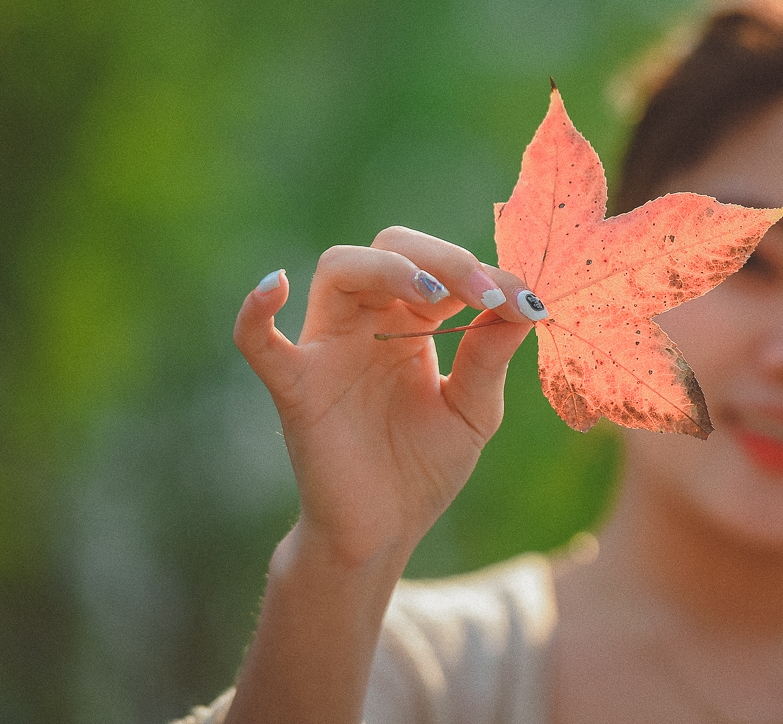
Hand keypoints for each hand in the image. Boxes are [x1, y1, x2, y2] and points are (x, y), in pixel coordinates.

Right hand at [233, 226, 536, 569]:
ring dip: (388, 269)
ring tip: (433, 293)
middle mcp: (367, 323)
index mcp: (411, 323)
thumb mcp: (474, 410)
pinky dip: (255, 312)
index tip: (527, 301)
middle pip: (390, 249)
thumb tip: (525, 301)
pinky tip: (272, 286)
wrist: (384, 534)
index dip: (484, 275)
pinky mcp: (296, 389)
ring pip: (339, 271)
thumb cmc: (422, 469)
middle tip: (485, 292)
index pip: (440, 268)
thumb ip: (491, 356)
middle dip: (442, 259)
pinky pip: (259, 342)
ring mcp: (328, 350)